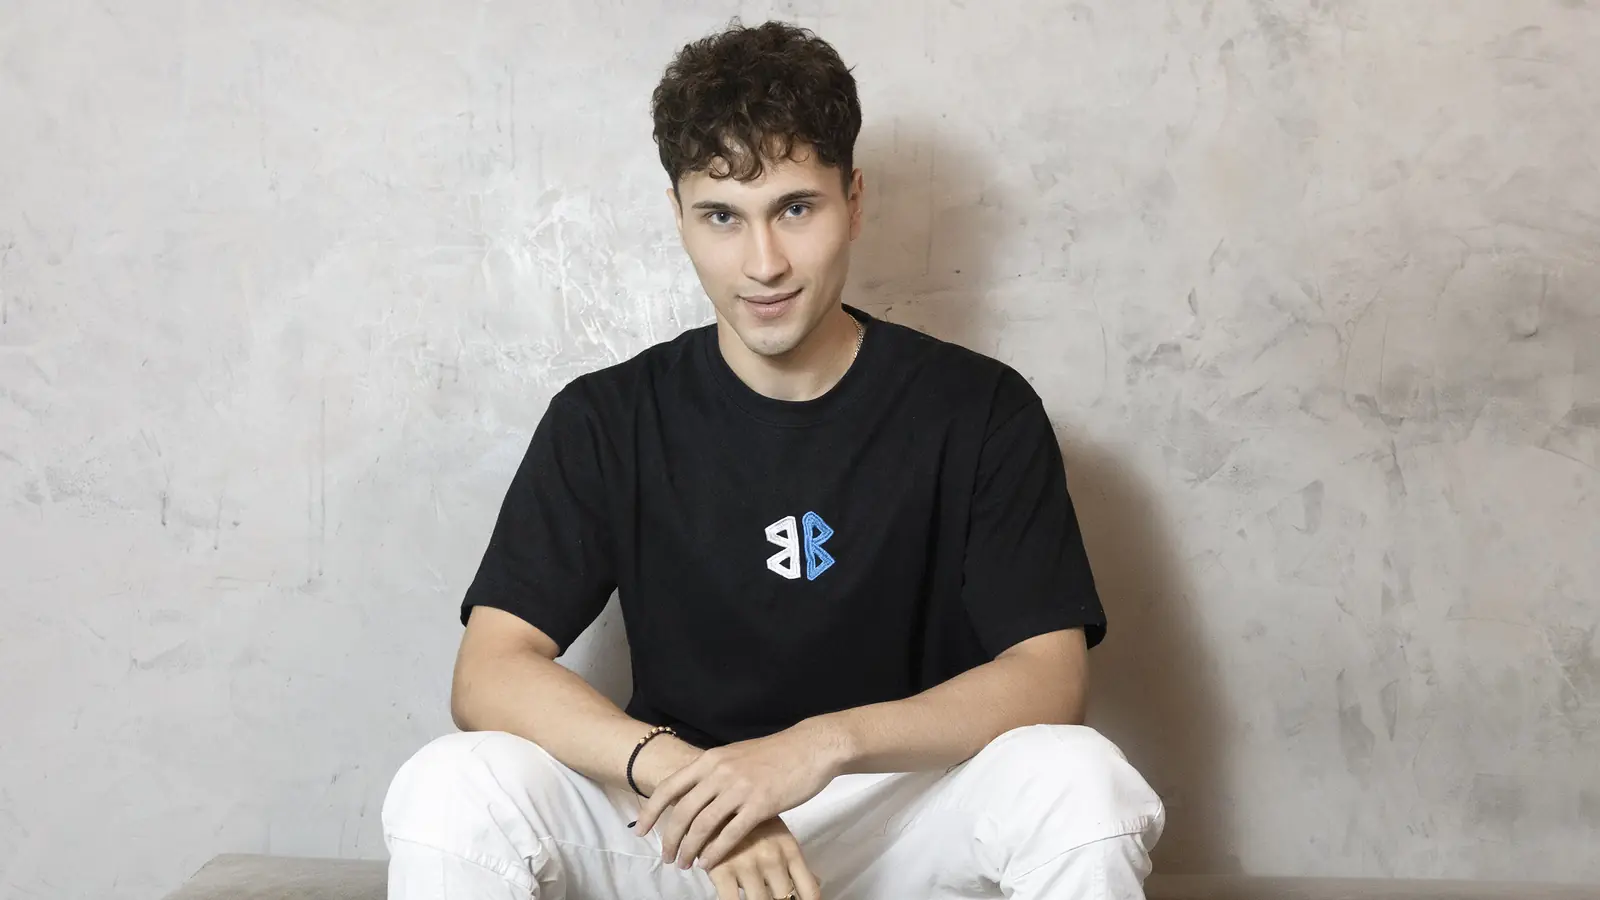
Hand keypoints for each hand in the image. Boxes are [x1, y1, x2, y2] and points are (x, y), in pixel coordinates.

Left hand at [632, 720, 845, 869]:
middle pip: (682, 811)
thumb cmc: (775, 753)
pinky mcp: (760, 805)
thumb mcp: (736, 755)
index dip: (650, 811)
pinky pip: (730, 834)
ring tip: (684, 864)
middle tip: (666, 857)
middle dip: (670, 838)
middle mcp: (719, 772)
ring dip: (689, 849)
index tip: (641, 831)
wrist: (810, 747)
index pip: (669, 787)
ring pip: (703, 825)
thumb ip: (714, 771)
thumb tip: (694, 791)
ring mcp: (739, 788)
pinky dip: (715, 852)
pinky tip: (709, 863)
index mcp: (710, 759)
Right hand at [704, 817, 820, 899]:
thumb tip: (818, 882)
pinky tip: (734, 897)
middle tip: (773, 896)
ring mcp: (747, 865)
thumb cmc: (748, 821)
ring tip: (755, 893)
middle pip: (785, 899)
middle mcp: (772, 858)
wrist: (711, 800)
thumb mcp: (777, 835)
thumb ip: (795, 862)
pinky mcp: (721, 870)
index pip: (810, 890)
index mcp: (789, 849)